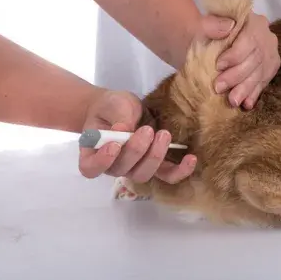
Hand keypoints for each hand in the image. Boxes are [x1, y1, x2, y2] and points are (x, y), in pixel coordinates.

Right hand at [79, 89, 196, 183]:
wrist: (123, 108)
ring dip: (155, 156)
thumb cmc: (112, 107)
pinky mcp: (155, 165)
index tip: (114, 145)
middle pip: (123, 170)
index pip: (90, 168)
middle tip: (147, 130)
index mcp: (94, 153)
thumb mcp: (113, 104)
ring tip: (163, 135)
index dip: (102, 161)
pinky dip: (180, 170)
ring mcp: (135, 168)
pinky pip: (167, 174)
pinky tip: (190, 159)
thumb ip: (117, 117)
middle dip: (136, 151)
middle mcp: (113, 166)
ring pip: (144, 174)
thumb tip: (123, 130)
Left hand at [201, 13, 279, 108]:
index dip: (235, 55)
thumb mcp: (202, 25)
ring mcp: (270, 53)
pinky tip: (246, 104)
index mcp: (252, 21)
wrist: (207, 43)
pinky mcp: (269, 68)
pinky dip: (254, 94)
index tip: (218, 66)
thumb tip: (228, 26)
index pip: (249, 39)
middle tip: (219, 87)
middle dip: (237, 75)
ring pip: (261, 72)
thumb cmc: (204, 34)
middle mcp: (266, 36)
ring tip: (232, 100)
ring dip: (246, 88)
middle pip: (256, 58)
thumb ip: (212, 24)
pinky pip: (263, 82)